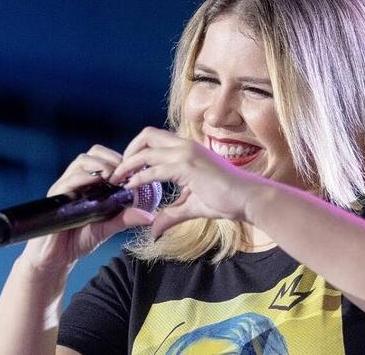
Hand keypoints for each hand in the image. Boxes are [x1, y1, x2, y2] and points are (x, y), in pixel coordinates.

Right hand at [19, 144, 154, 274]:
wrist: (56, 258)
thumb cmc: (80, 239)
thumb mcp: (108, 227)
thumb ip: (126, 218)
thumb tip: (150, 216)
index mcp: (90, 183)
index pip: (104, 157)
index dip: (120, 159)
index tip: (134, 170)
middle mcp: (77, 180)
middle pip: (94, 153)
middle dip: (112, 158)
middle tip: (124, 173)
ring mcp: (65, 186)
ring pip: (82, 161)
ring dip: (101, 165)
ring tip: (113, 177)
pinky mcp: (55, 197)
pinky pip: (68, 180)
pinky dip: (84, 178)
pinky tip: (97, 183)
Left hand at [110, 127, 262, 239]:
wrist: (248, 199)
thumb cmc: (227, 200)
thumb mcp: (192, 206)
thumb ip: (171, 214)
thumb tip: (154, 230)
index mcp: (188, 149)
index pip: (155, 140)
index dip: (137, 151)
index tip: (125, 170)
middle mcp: (186, 146)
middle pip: (146, 136)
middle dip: (128, 151)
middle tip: (117, 171)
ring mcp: (187, 154)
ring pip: (146, 149)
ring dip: (127, 163)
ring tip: (117, 179)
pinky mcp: (188, 167)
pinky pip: (154, 169)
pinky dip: (138, 177)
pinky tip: (130, 187)